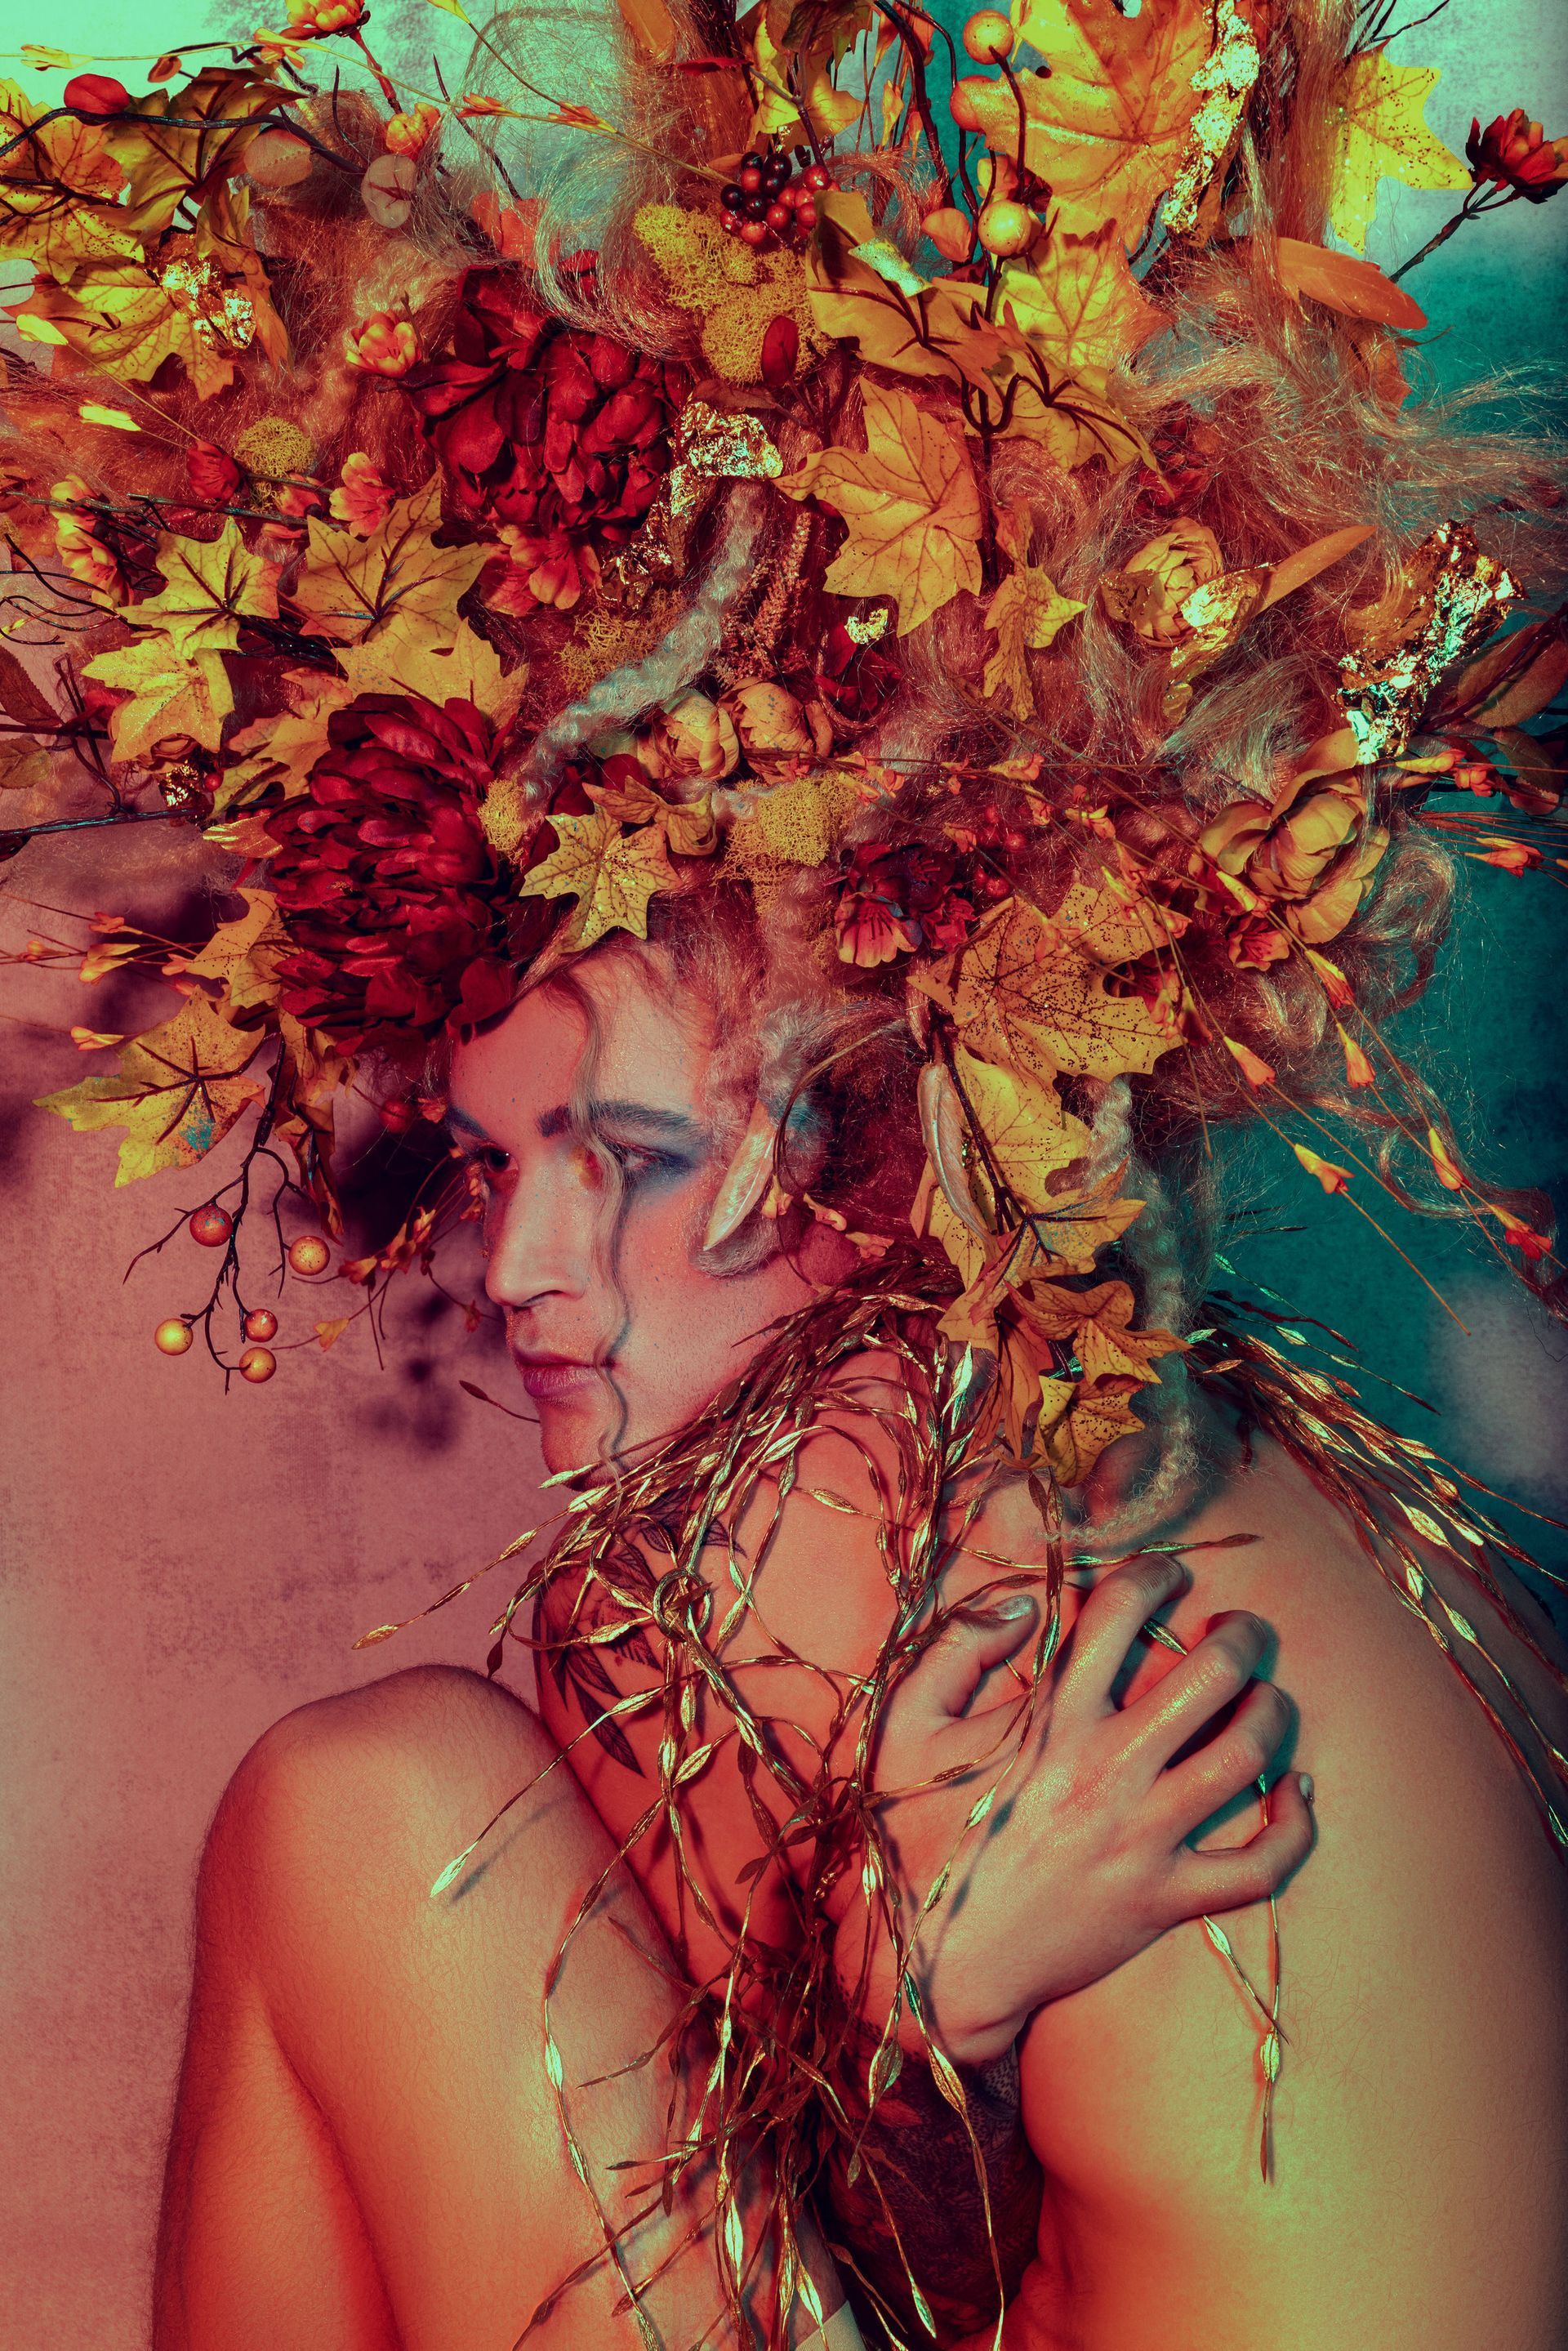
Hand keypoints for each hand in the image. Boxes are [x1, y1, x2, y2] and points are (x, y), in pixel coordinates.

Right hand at [833, 1555, 1313, 2066]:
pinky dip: (1294, 1827)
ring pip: (1246, 1756)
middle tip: (1239, 1631)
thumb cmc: (909, 1833)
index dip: (1156, 1574)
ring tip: (1263, 1694)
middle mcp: (1106, 1768)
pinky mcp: (1165, 1900)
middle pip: (1211, 1675)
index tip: (1169, 1575)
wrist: (929, 1961)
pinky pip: (1258, 1866)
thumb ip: (957, 1647)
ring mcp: (1143, 1837)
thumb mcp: (904, 1724)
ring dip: (1272, 1710)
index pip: (1120, 1611)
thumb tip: (1023, 1605)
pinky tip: (1296, 1791)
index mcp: (1047, 1718)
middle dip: (1242, 1636)